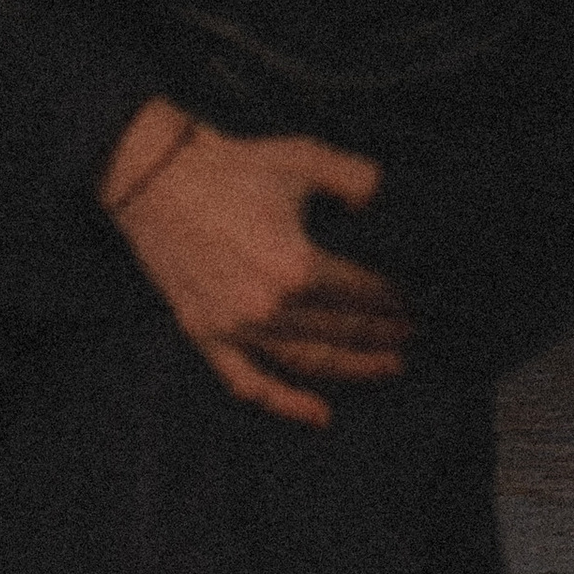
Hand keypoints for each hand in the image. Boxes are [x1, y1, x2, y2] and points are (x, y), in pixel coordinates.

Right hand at [99, 104, 408, 427]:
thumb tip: (380, 201)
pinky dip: (285, 402)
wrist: (156, 177)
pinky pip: (248, 383)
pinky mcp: (206, 336)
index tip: (416, 301)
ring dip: (353, 369)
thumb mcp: (305, 157)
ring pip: (307, 362)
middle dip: (383, 334)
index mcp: (296, 266)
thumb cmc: (233, 166)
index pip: (362, 293)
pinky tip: (320, 416)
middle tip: (412, 335)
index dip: (393, 298)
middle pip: (342, 331)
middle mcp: (268, 308)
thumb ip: (356, 179)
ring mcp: (234, 328)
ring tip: (389, 367)